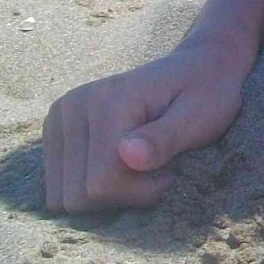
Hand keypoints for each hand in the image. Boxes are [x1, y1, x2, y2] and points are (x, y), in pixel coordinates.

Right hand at [44, 43, 247, 212]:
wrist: (198, 67)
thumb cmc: (207, 93)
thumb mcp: (201, 115)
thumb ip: (165, 137)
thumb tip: (127, 155)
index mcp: (107, 101)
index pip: (101, 184)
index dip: (139, 192)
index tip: (170, 174)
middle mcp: (72, 106)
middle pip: (76, 196)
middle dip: (121, 195)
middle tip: (156, 172)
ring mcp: (59, 117)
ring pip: (63, 196)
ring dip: (105, 194)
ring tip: (140, 169)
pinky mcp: (56, 130)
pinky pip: (60, 186)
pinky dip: (91, 186)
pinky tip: (120, 167)